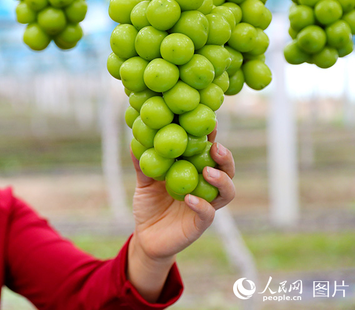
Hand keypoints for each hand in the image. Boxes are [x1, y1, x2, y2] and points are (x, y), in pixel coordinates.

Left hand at [130, 125, 235, 263]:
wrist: (146, 236)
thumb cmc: (149, 205)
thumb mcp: (144, 182)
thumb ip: (143, 164)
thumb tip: (135, 140)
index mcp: (194, 172)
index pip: (207, 153)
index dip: (212, 139)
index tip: (211, 124)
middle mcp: (205, 187)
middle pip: (226, 170)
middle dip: (225, 158)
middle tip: (216, 148)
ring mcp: (206, 205)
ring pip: (226, 192)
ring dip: (221, 180)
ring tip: (208, 171)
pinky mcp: (199, 224)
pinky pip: (207, 214)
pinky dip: (201, 204)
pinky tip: (190, 197)